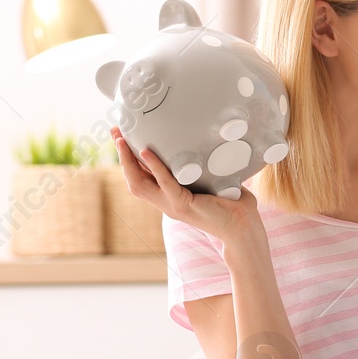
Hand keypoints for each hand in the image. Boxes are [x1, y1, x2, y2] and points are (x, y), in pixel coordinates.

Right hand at [111, 126, 264, 249]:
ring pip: (139, 184)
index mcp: (169, 195)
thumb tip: (207, 137)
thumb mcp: (211, 178)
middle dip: (121, 155)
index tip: (121, 135)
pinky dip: (154, 167)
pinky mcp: (183, 205)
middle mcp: (165, 202)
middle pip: (133, 179)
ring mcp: (172, 205)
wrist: (243, 227)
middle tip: (115, 131)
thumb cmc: (232, 203)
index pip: (141, 175)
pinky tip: (146, 152)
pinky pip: (165, 184)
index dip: (128, 157)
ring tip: (122, 140)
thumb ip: (203, 163)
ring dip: (128, 161)